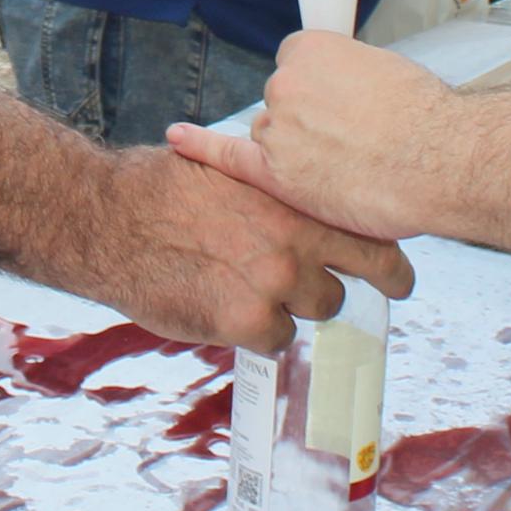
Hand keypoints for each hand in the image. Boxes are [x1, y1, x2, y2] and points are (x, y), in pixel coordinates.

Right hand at [74, 139, 412, 353]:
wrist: (110, 220)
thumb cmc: (159, 187)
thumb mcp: (230, 171)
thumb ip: (274, 192)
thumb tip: (304, 205)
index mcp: (293, 201)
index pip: (370, 238)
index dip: (391, 264)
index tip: (400, 278)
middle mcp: (294, 243)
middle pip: (351, 285)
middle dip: (346, 292)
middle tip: (345, 299)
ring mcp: (273, 285)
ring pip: (313, 313)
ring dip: (292, 308)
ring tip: (253, 290)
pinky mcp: (246, 322)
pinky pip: (274, 340)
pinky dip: (257, 331)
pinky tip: (226, 308)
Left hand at [165, 33, 467, 243]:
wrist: (440, 160)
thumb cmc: (427, 118)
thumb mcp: (387, 70)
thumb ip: (347, 77)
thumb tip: (343, 93)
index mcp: (310, 49)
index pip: (296, 68)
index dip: (322, 93)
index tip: (345, 107)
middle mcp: (284, 82)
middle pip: (283, 106)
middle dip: (312, 125)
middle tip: (359, 143)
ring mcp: (276, 126)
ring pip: (275, 140)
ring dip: (301, 154)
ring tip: (351, 167)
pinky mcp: (275, 171)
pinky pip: (227, 156)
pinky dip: (199, 145)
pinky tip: (178, 136)